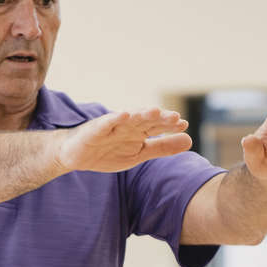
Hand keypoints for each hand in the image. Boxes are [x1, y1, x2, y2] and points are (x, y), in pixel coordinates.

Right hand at [56, 108, 191, 172]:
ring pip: (128, 119)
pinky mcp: (94, 130)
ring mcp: (110, 126)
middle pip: (145, 120)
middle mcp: (127, 125)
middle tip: (175, 117)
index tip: (183, 124)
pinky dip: (114, 118)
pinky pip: (105, 123)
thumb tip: (191, 140)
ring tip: (154, 111)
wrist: (75, 155)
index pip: (156, 126)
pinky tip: (124, 114)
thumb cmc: (108, 152)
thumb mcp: (139, 154)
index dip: (169, 125)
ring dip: (140, 114)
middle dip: (159, 118)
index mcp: (138, 131)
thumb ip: (163, 147)